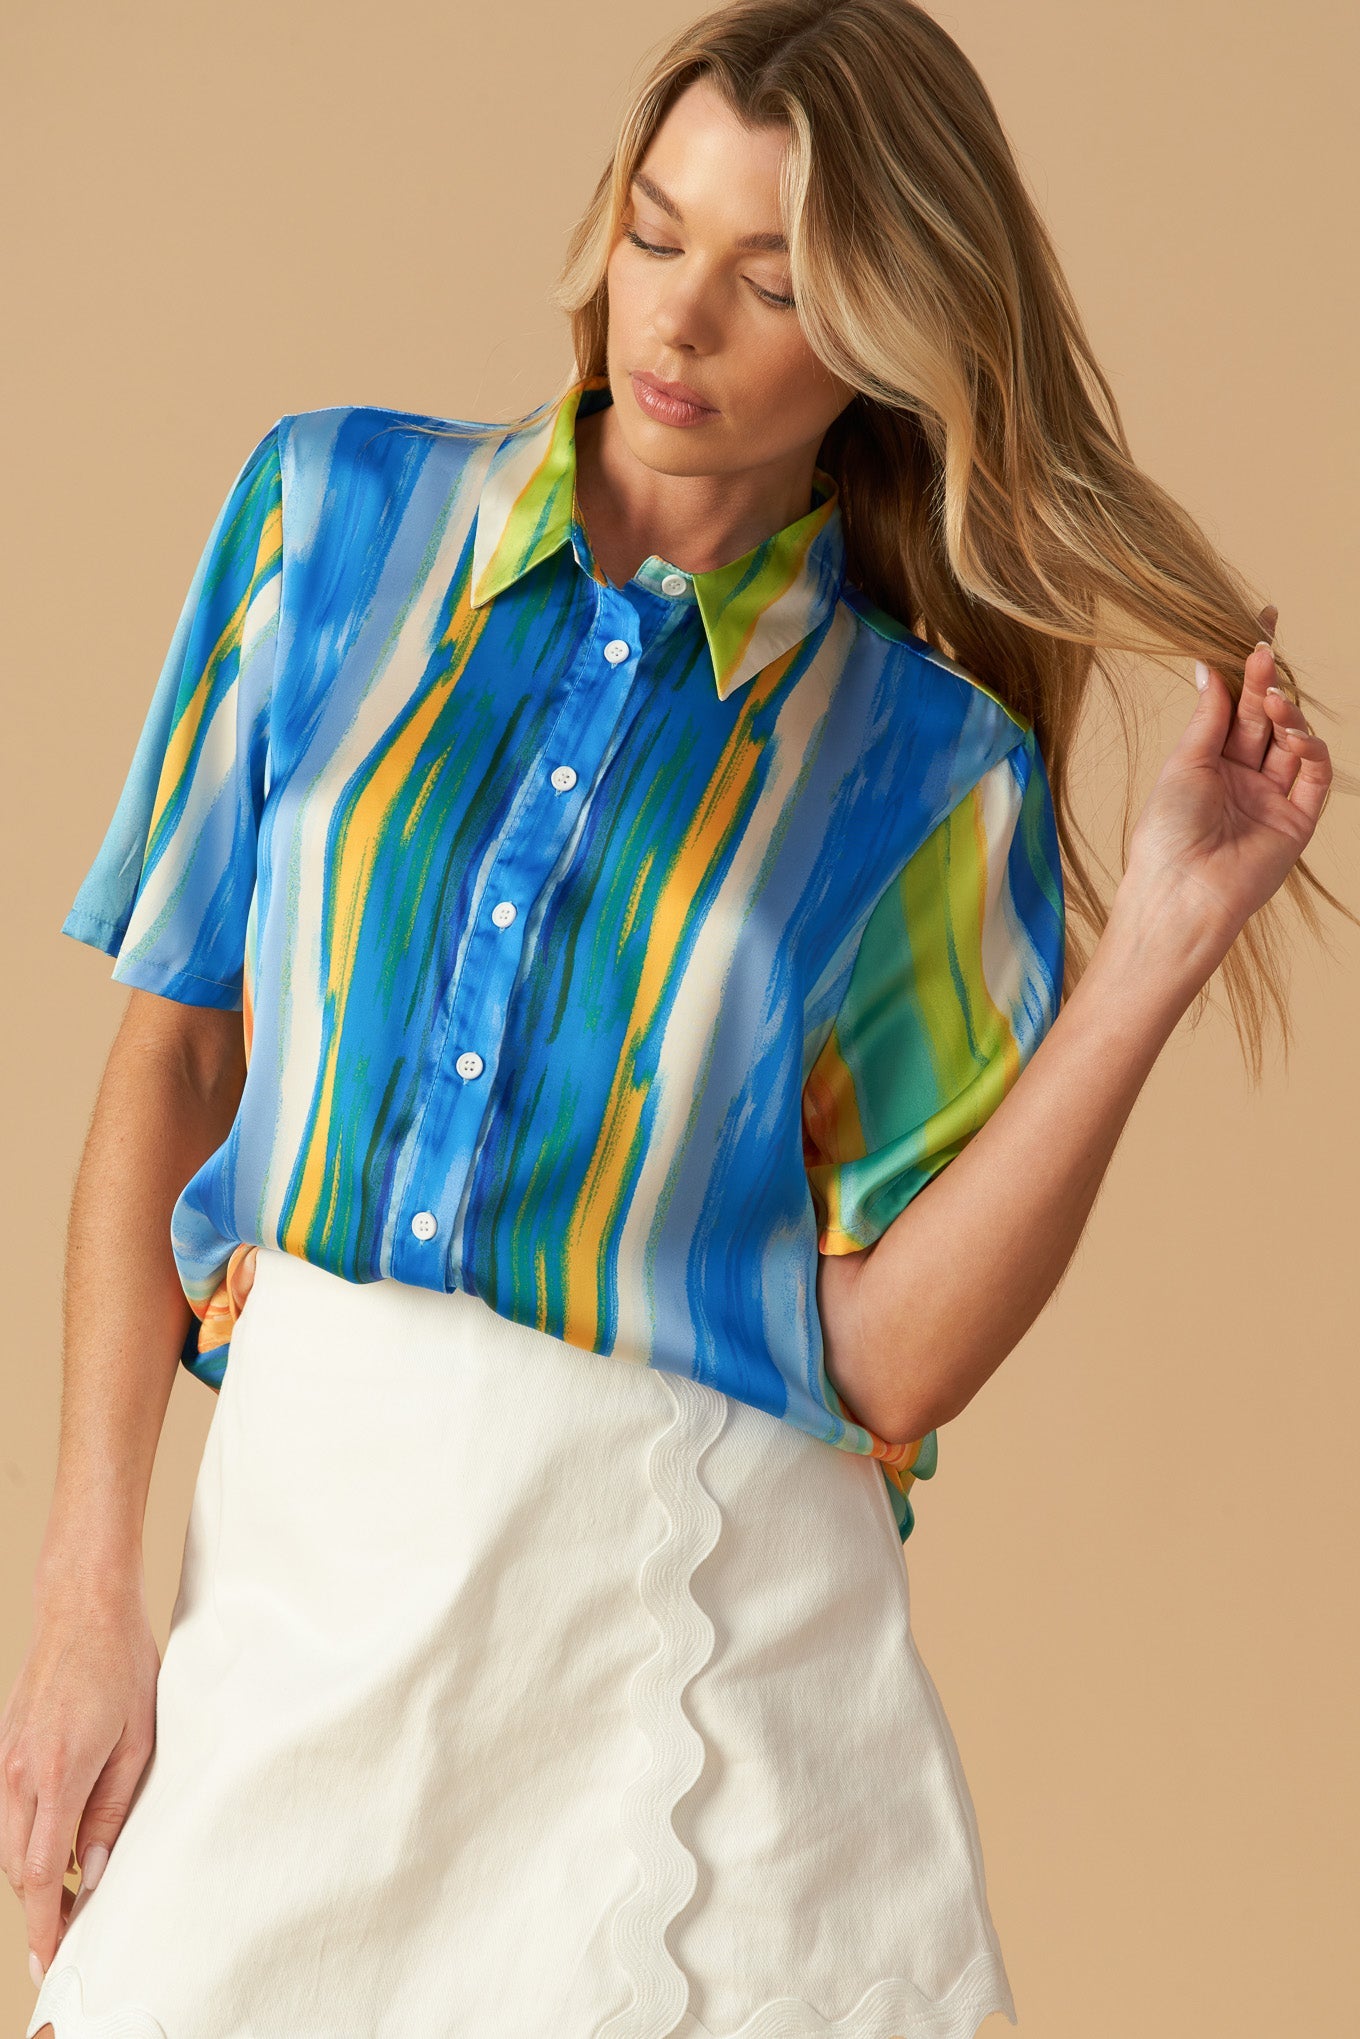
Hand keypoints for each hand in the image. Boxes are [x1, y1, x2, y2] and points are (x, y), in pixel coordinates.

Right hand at [1, 1577, 160, 1985]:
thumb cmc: (122, 1666)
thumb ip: (112, 1813)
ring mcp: (4, 1761)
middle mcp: (19, 1774)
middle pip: (18, 1867)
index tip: (49, 1962)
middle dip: (39, 1910)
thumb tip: (92, 1874)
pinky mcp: (3, 1749)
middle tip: (66, 1938)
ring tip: (67, 1896)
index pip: (40, 1873)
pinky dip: (26, 1839)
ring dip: (32, 1875)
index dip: (44, 1925)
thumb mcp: (137, 1741)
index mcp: (58, 1774)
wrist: (83, 1609)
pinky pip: (6, 1814)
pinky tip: (57, 1842)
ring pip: (7, 1844)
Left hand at [1120, 628, 1331, 967]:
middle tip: (1264, 652)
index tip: (1260, 626)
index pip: (1236, 706)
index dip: (1249, 670)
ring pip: (1293, 743)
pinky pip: (1314, 777)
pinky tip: (1295, 734)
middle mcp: (1242, 779)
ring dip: (1288, 716)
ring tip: (1274, 700)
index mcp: (1209, 764)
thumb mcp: (1184, 762)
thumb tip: (1207, 664)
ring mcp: (1271, 799)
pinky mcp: (1296, 822)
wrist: (1181, 892)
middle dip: (1267, 684)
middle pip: (1264, 719)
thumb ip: (1209, 715)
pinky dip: (1310, 750)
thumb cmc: (1167, 832)